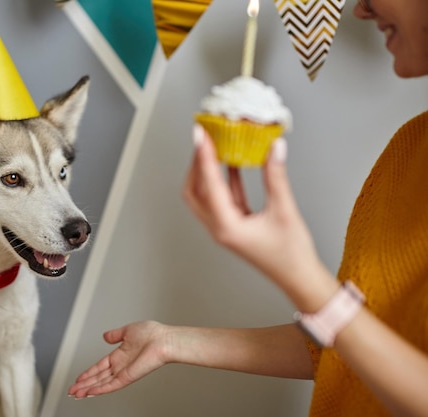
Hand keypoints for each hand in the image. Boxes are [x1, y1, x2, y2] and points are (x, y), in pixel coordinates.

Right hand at [68, 321, 169, 397]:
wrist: (164, 339)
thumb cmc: (153, 333)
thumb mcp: (128, 330)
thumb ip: (115, 335)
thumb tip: (105, 336)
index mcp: (120, 355)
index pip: (100, 366)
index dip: (88, 372)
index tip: (78, 378)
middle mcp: (121, 365)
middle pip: (98, 378)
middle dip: (84, 384)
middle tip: (72, 391)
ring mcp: (124, 372)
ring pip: (102, 383)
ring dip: (88, 389)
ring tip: (76, 394)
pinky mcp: (128, 377)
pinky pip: (111, 385)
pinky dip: (100, 389)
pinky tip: (90, 392)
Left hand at [182, 126, 334, 310]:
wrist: (298, 278)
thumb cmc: (291, 254)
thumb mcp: (284, 210)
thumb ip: (276, 177)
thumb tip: (273, 148)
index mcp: (226, 227)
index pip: (209, 185)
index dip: (204, 157)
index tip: (201, 135)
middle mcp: (219, 228)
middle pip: (195, 191)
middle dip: (196, 164)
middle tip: (204, 139)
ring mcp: (224, 227)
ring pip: (205, 195)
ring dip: (207, 171)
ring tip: (215, 146)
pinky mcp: (233, 225)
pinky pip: (222, 198)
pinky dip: (224, 180)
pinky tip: (233, 162)